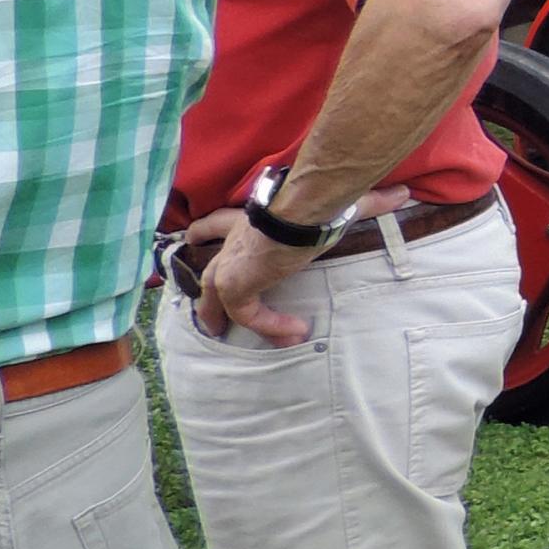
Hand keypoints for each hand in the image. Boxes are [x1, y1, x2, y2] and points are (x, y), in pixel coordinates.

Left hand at [186, 219, 315, 344]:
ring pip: (222, 301)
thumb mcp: (304, 216)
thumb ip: (309, 223)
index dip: (203, 233)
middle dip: (209, 302)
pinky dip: (272, 326)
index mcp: (244, 221)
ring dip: (240, 322)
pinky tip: (296, 331)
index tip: (193, 238)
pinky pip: (247, 315)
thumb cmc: (306, 208)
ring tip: (253, 340)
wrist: (298, 212)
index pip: (215, 225)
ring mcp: (226, 266)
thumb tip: (354, 213)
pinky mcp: (232, 287)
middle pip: (211, 275)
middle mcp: (230, 242)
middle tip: (214, 326)